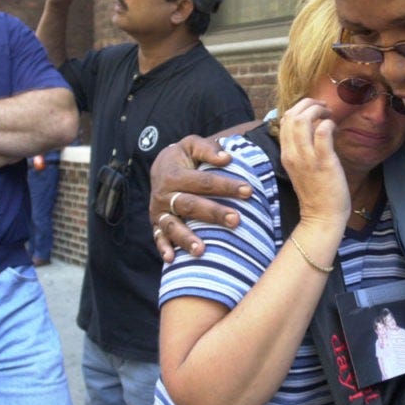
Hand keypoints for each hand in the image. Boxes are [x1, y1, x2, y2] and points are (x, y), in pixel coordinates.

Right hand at [149, 134, 251, 262]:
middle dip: (213, 213)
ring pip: (173, 226)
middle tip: (235, 220)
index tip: (248, 190)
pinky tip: (172, 260)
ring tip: (202, 251)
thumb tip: (227, 158)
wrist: (160, 167)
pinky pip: (158, 238)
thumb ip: (208, 149)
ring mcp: (159, 212)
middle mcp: (165, 195)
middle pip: (191, 205)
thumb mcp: (192, 144)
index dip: (226, 185)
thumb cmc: (184, 157)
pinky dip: (163, 248)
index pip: (204, 182)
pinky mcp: (156, 224)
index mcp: (175, 175)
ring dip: (186, 239)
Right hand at [277, 98, 349, 227]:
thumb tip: (313, 128)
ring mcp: (307, 158)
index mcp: (286, 154)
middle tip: (323, 108)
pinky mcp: (323, 162)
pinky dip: (328, 124)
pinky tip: (335, 128)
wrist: (322, 216)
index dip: (299, 109)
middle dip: (308, 104)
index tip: (314, 112)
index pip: (283, 121)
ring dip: (318, 111)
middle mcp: (292, 154)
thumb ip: (301, 149)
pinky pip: (322, 132)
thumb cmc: (316, 192)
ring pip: (303, 120)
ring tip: (329, 115)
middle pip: (291, 116)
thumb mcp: (301, 168)